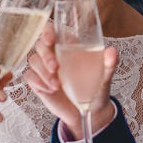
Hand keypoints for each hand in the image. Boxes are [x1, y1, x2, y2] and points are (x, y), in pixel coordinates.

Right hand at [24, 22, 117, 138]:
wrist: (89, 112)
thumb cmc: (96, 90)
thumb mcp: (104, 78)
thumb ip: (109, 65)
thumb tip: (112, 52)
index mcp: (68, 46)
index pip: (51, 30)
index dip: (47, 31)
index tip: (51, 39)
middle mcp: (54, 54)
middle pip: (40, 45)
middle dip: (46, 55)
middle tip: (56, 67)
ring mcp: (45, 68)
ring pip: (33, 60)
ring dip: (43, 72)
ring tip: (57, 85)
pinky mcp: (39, 82)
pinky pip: (30, 76)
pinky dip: (38, 82)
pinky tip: (50, 89)